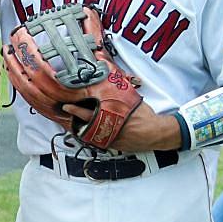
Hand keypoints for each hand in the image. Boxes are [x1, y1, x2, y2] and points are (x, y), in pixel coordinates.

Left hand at [60, 98, 178, 152]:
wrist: (156, 133)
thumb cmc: (145, 116)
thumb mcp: (131, 100)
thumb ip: (120, 90)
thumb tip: (113, 75)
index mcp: (111, 117)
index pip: (88, 113)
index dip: (76, 109)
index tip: (67, 105)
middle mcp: (108, 130)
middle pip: (85, 124)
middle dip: (75, 118)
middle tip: (66, 111)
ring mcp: (109, 139)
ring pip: (90, 134)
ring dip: (81, 128)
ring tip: (73, 122)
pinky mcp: (113, 146)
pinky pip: (98, 140)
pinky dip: (92, 135)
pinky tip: (88, 131)